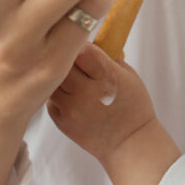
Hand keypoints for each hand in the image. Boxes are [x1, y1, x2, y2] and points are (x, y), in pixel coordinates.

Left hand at [48, 42, 155, 162]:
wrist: (129, 144)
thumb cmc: (134, 107)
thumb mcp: (130, 76)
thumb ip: (109, 58)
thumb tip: (90, 41)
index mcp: (108, 78)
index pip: (84, 50)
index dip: (82, 44)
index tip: (83, 44)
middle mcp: (87, 92)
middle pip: (64, 63)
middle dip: (69, 58)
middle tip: (74, 59)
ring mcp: (72, 108)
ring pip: (53, 81)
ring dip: (59, 75)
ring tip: (71, 77)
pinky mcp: (62, 122)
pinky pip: (50, 99)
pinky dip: (56, 93)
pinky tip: (69, 94)